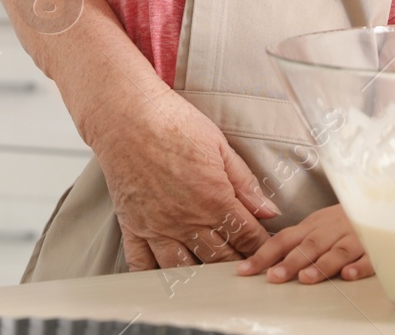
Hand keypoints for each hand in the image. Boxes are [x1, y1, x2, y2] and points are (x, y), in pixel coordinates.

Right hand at [92, 86, 277, 269]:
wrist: (126, 115)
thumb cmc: (172, 122)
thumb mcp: (219, 145)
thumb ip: (244, 182)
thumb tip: (269, 210)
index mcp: (214, 199)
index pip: (247, 236)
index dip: (261, 246)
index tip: (268, 250)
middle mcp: (186, 220)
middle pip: (220, 258)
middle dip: (238, 264)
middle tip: (248, 266)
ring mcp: (157, 227)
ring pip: (185, 269)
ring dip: (203, 275)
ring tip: (214, 276)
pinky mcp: (133, 226)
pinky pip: (142, 263)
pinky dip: (155, 276)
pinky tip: (167, 278)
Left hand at [236, 204, 372, 283]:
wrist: (381, 204)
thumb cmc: (345, 221)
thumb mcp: (319, 226)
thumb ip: (298, 241)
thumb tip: (267, 260)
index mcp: (314, 224)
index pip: (285, 238)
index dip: (265, 254)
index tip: (246, 270)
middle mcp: (331, 230)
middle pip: (309, 245)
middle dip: (290, 261)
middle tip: (274, 277)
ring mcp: (354, 238)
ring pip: (336, 251)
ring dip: (321, 265)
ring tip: (306, 278)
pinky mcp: (376, 247)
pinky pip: (369, 257)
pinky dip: (358, 266)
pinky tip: (348, 275)